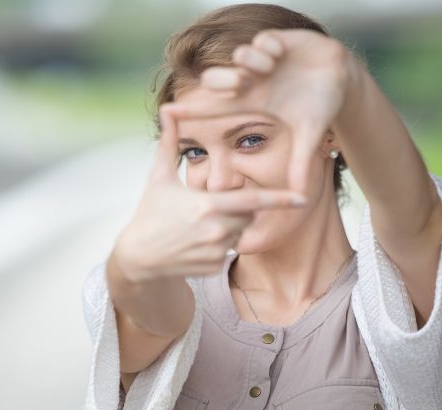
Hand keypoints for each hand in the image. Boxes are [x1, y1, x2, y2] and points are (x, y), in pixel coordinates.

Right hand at [113, 106, 308, 281]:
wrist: (139, 257)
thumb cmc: (150, 212)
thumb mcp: (158, 177)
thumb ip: (168, 143)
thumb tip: (167, 110)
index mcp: (207, 206)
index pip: (253, 200)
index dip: (280, 199)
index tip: (303, 198)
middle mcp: (216, 230)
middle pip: (247, 214)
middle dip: (236, 208)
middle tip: (208, 208)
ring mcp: (216, 252)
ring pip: (239, 233)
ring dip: (228, 226)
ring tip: (198, 226)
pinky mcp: (214, 267)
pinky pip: (228, 251)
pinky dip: (218, 245)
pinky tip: (195, 243)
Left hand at [165, 29, 358, 194]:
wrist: (343, 78)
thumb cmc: (321, 105)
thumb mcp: (309, 136)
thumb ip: (300, 163)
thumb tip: (300, 196)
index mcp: (253, 102)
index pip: (215, 107)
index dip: (192, 110)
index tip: (167, 112)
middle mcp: (252, 81)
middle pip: (217, 79)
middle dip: (224, 79)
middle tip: (243, 83)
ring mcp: (263, 61)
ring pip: (240, 55)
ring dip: (252, 62)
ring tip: (271, 67)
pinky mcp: (277, 41)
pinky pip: (261, 39)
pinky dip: (268, 46)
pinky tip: (282, 54)